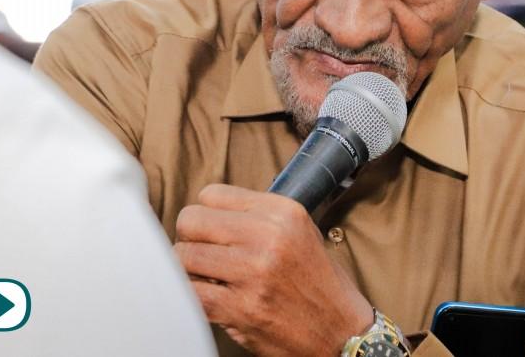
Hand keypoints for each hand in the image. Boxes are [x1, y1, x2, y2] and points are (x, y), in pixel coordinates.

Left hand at [175, 184, 373, 355]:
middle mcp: (268, 236)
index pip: (212, 194)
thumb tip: (211, 212)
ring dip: (188, 269)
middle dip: (190, 239)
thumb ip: (259, 216)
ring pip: (183, 256)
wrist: (341, 330)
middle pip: (191, 221)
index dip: (207, 214)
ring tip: (208, 277)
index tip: (213, 230)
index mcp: (282, 212)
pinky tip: (208, 297)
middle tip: (204, 253)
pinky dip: (190, 296)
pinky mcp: (240, 308)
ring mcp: (253, 272)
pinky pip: (190, 293)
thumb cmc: (319, 283)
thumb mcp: (301, 231)